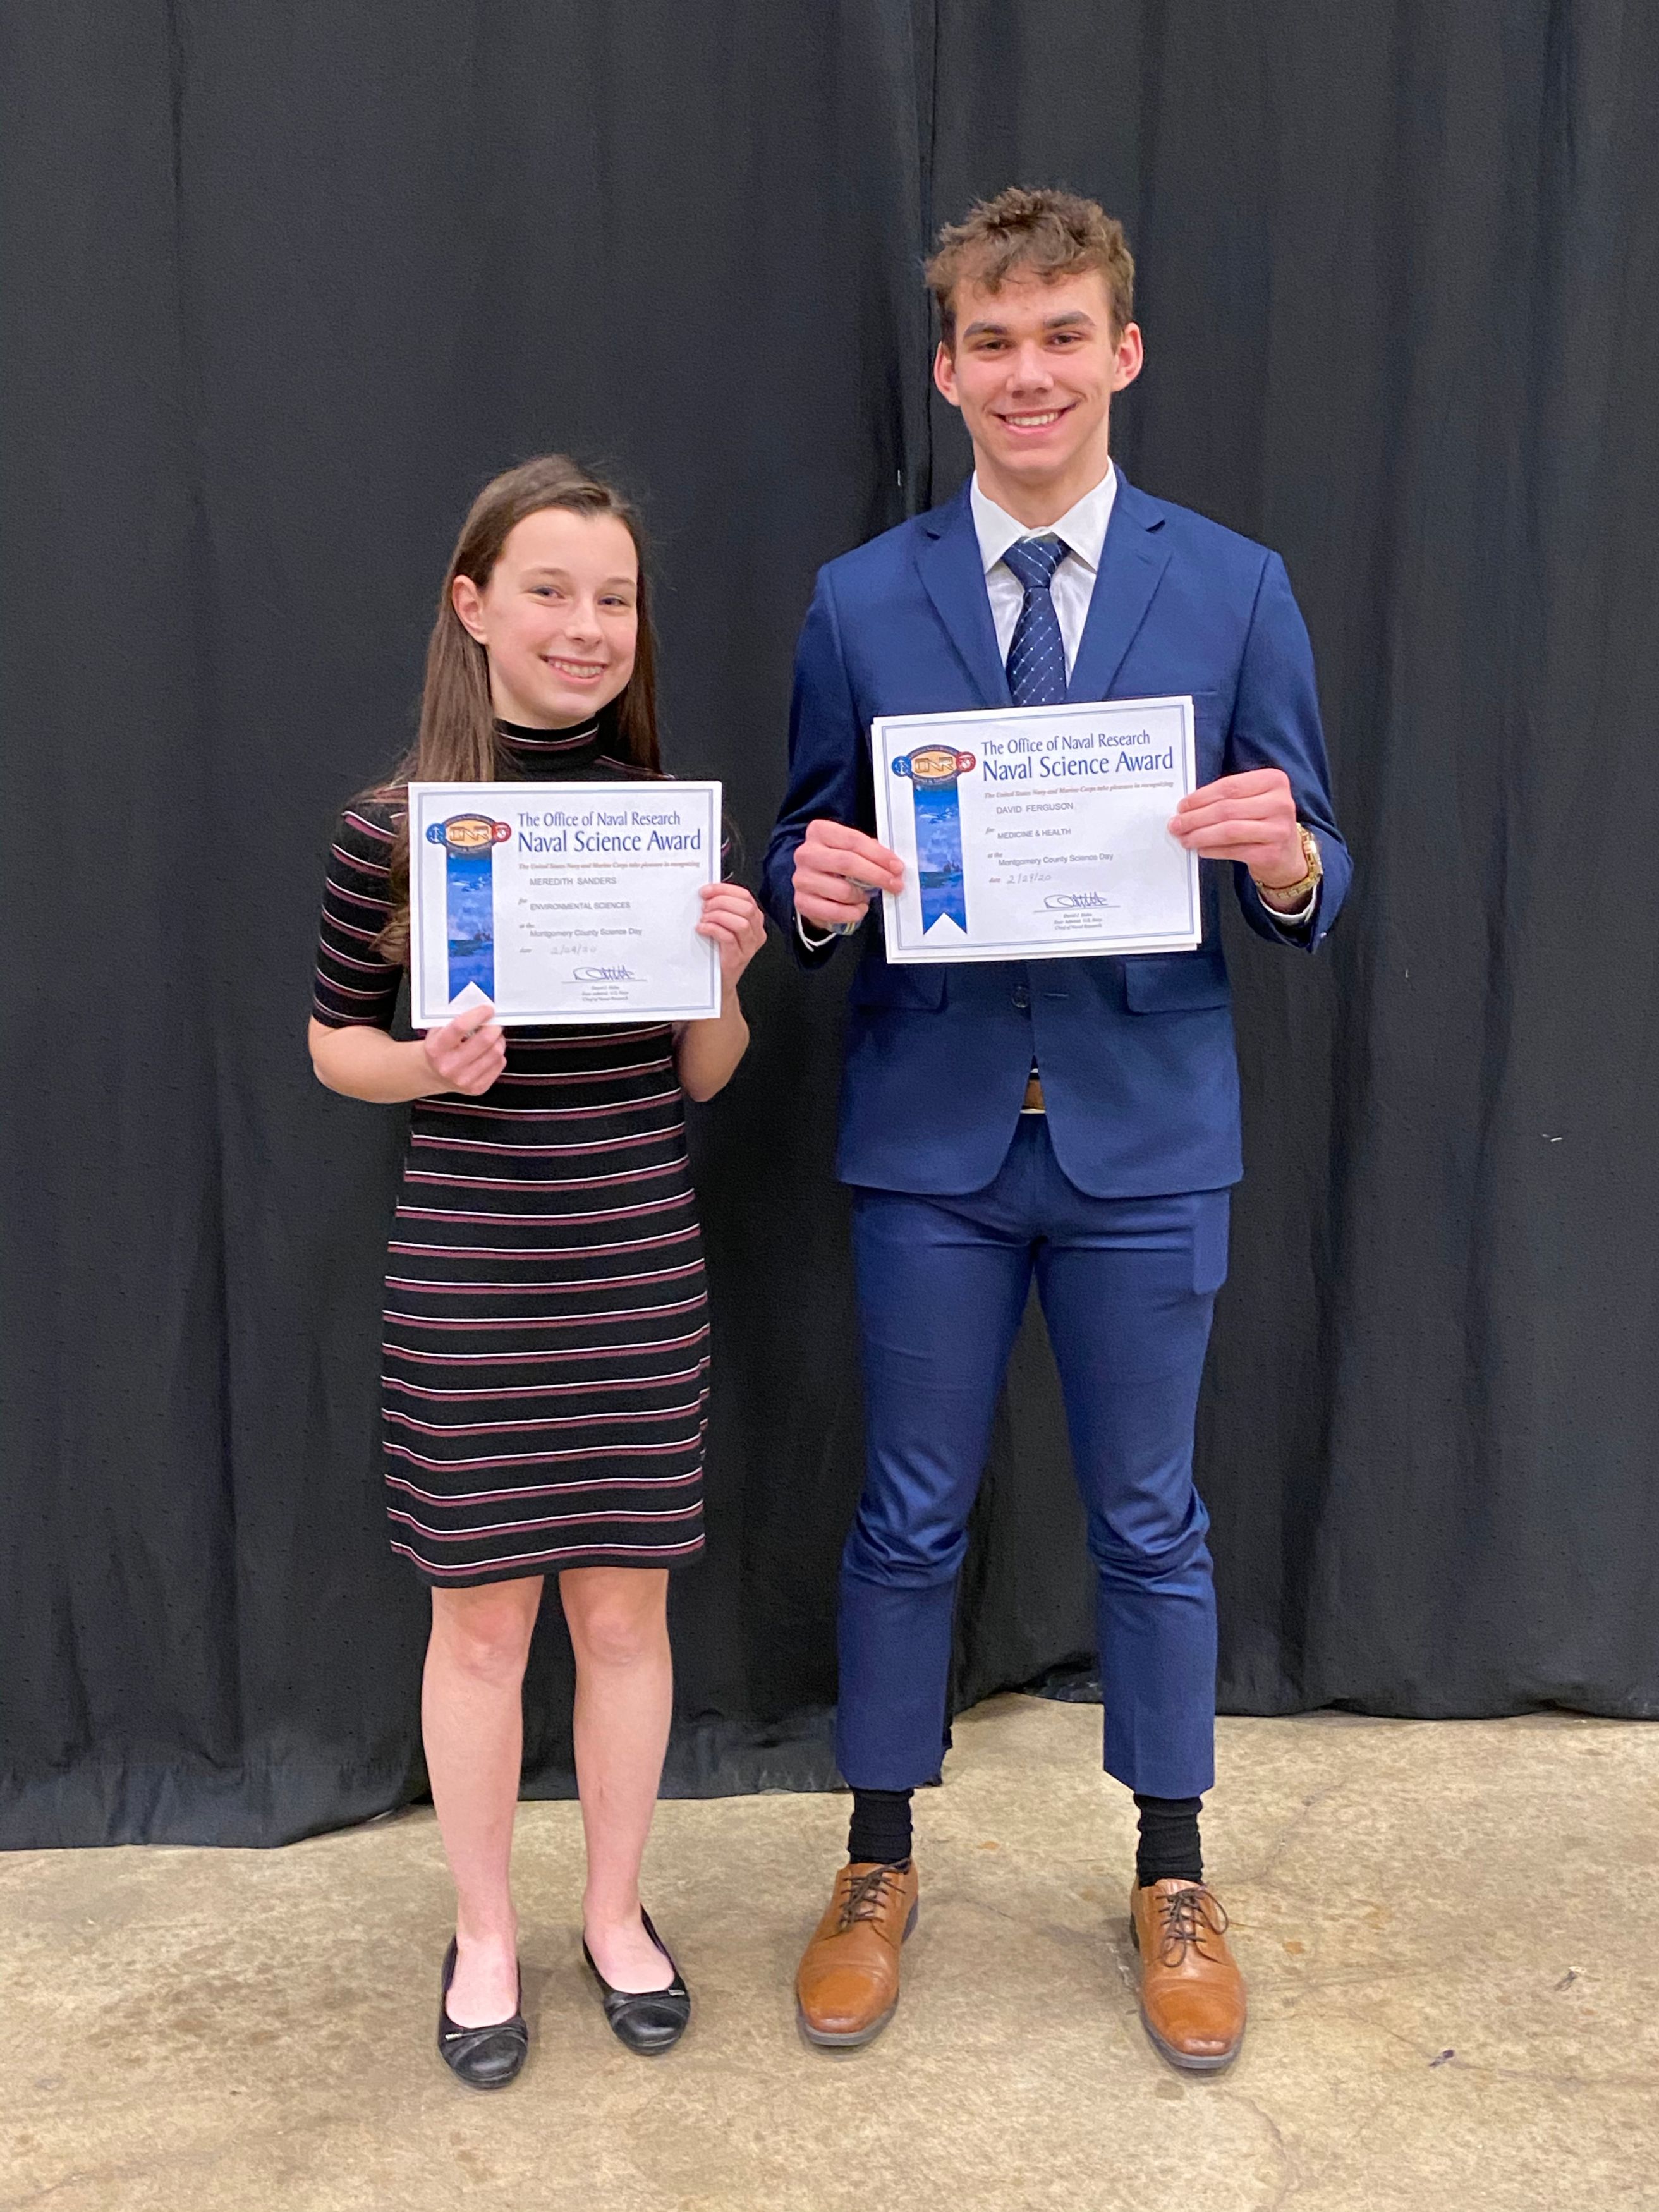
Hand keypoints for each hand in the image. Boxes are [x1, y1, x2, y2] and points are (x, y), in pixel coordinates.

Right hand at [419, 999, 505, 1094]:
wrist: (433, 1073)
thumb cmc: (438, 1048)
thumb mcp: (438, 1030)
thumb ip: (456, 1018)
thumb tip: (480, 1008)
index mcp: (437, 1048)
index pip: (460, 1026)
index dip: (478, 1015)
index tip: (488, 1009)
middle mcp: (449, 1066)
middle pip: (484, 1040)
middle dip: (494, 1027)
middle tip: (494, 1023)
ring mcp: (464, 1079)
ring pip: (496, 1052)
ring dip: (498, 1041)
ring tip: (491, 1038)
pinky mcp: (477, 1088)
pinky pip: (499, 1064)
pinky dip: (498, 1055)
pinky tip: (488, 1052)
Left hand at [696, 882, 766, 986]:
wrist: (720, 982)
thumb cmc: (720, 952)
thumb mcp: (725, 926)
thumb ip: (722, 909)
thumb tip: (708, 893)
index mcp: (754, 921)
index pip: (745, 896)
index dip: (725, 890)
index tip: (707, 890)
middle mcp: (755, 933)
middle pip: (746, 907)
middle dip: (721, 901)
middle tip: (705, 906)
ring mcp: (748, 947)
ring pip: (740, 922)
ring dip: (718, 916)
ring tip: (704, 919)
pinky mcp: (737, 959)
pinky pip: (728, 938)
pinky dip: (713, 929)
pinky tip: (702, 929)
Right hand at [792, 818, 903, 928]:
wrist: (813, 888)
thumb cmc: (838, 866)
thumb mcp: (852, 850)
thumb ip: (870, 852)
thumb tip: (894, 866)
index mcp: (819, 831)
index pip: (853, 840)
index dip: (879, 855)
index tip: (897, 867)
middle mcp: (806, 853)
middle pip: (847, 863)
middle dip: (877, 875)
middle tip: (895, 884)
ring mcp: (801, 878)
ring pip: (842, 890)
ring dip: (862, 896)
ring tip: (867, 896)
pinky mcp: (802, 902)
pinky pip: (835, 911)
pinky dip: (853, 913)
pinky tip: (858, 909)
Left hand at [1170, 769, 1303, 886]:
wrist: (1288, 854)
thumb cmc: (1263, 821)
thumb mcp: (1253, 800)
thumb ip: (1227, 797)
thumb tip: (1187, 807)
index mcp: (1274, 781)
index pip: (1230, 786)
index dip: (1201, 797)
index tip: (1182, 806)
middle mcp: (1280, 803)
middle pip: (1226, 809)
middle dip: (1195, 818)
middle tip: (1176, 824)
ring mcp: (1278, 829)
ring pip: (1228, 830)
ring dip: (1200, 835)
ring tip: (1184, 838)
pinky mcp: (1271, 853)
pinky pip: (1233, 850)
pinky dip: (1213, 850)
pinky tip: (1201, 849)